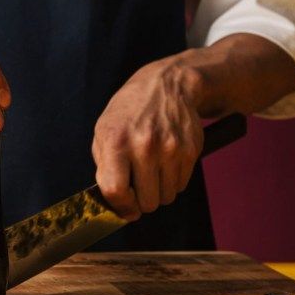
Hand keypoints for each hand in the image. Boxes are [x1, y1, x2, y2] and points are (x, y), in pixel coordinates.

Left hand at [92, 56, 203, 220]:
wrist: (166, 85)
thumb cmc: (129, 113)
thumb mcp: (103, 132)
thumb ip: (104, 167)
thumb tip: (113, 203)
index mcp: (116, 141)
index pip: (116, 190)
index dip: (120, 206)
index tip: (124, 209)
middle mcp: (144, 145)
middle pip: (146, 201)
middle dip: (141, 201)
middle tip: (138, 188)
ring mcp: (171, 148)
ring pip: (166, 198)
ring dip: (158, 192)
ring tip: (152, 172)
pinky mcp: (191, 150)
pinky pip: (181, 185)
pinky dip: (173, 181)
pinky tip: (166, 163)